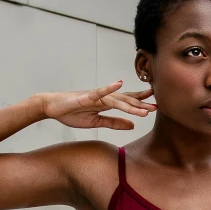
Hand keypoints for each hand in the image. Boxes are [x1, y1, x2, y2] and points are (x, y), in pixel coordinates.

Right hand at [36, 82, 156, 129]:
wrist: (52, 107)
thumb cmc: (72, 113)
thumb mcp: (96, 122)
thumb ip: (114, 123)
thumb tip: (132, 125)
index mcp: (107, 104)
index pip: (128, 102)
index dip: (141, 103)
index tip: (155, 105)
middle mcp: (104, 97)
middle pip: (126, 100)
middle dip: (142, 103)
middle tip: (157, 106)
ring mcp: (96, 96)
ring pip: (117, 99)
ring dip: (131, 102)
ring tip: (145, 107)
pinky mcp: (86, 96)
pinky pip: (99, 92)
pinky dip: (109, 88)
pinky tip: (119, 84)